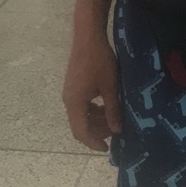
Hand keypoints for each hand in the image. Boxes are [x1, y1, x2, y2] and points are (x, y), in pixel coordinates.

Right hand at [63, 35, 121, 152]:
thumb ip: (112, 110)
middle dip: (96, 132)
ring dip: (95, 121)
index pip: (81, 132)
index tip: (107, 149)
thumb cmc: (100, 62)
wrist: (88, 37)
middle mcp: (69, 100)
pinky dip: (93, 110)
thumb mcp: (110, 87)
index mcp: (75, 103)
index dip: (93, 142)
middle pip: (80, 125)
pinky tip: (106, 107)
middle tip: (115, 132)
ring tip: (113, 120)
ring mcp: (70, 93)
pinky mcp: (73, 86)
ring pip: (81, 115)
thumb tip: (117, 130)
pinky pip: (81, 105)